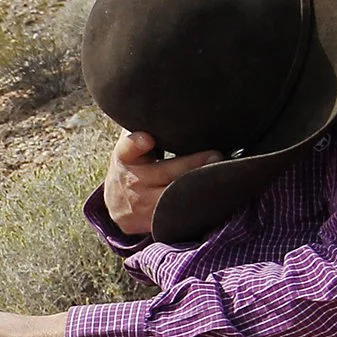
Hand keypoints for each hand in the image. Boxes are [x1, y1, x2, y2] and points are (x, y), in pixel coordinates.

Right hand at [101, 131, 218, 238]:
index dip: (137, 144)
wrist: (116, 203)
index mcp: (126, 158)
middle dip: (193, 164)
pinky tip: (211, 198)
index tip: (148, 139)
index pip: (128, 149)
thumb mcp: (130, 148)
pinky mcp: (150, 223)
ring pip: (175, 197)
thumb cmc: (132, 166)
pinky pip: (178, 215)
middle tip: (216, 155)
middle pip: (166, 173)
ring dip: (198, 187)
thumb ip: (144, 135)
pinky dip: (195, 206)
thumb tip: (171, 114)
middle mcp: (133, 182)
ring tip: (221, 176)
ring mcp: (141, 206)